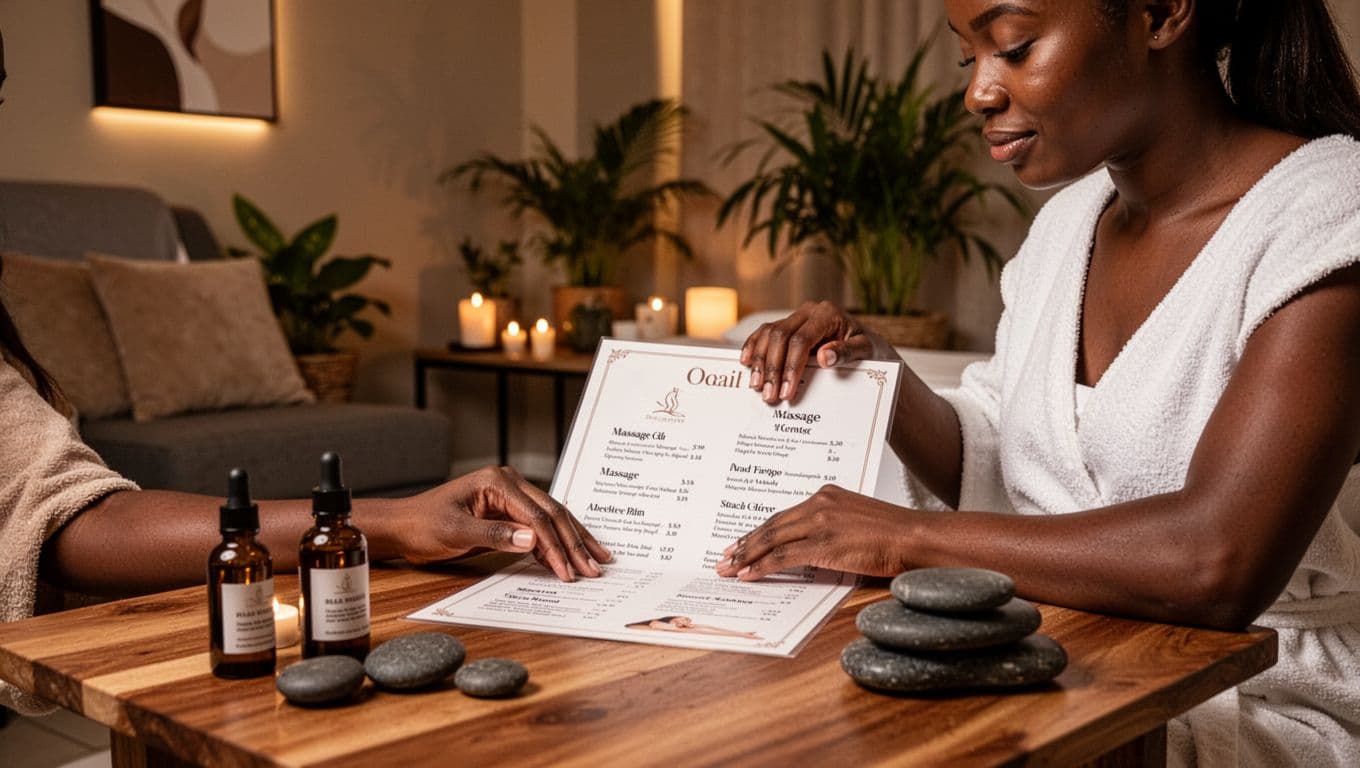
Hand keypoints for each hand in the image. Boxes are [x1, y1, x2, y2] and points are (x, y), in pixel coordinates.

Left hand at [391, 466, 611, 580]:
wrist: (403, 526)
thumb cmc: (423, 524)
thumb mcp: (456, 532)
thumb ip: (495, 534)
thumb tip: (533, 539)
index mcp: (497, 482)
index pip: (537, 515)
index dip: (556, 545)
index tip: (569, 570)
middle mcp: (509, 484)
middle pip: (552, 513)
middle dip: (574, 543)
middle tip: (594, 567)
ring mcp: (510, 496)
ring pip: (551, 519)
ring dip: (572, 542)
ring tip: (594, 561)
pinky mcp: (508, 512)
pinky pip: (538, 527)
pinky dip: (555, 544)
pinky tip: (568, 558)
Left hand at [714, 485, 912, 580]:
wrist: (915, 538)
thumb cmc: (894, 536)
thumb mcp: (857, 522)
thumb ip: (831, 527)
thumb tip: (811, 550)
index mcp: (827, 495)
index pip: (784, 515)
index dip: (760, 531)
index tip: (742, 541)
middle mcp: (819, 504)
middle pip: (772, 525)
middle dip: (745, 543)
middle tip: (725, 556)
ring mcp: (820, 523)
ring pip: (772, 540)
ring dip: (747, 556)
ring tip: (729, 568)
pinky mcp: (824, 544)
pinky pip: (783, 557)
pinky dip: (762, 567)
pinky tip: (749, 575)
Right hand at [741, 301, 885, 403]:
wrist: (863, 339)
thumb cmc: (865, 346)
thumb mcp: (864, 350)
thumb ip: (846, 353)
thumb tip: (823, 358)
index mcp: (827, 314)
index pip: (800, 340)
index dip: (790, 367)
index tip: (787, 392)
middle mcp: (808, 311)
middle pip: (779, 337)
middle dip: (772, 368)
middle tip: (769, 395)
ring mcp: (796, 316)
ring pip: (768, 334)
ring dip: (759, 361)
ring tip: (756, 386)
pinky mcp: (787, 324)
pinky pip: (764, 332)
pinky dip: (753, 346)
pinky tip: (745, 362)